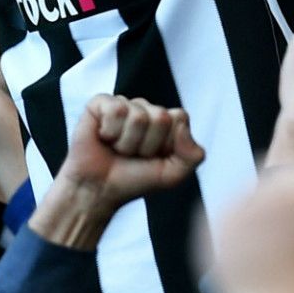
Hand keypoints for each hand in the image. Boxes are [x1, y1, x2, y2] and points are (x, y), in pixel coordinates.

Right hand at [33, 96, 203, 248]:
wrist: (99, 189)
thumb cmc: (134, 180)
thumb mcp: (174, 175)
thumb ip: (193, 154)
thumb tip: (181, 123)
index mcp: (165, 122)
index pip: (179, 117)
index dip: (167, 142)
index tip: (154, 157)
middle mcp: (145, 109)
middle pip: (160, 116)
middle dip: (147, 144)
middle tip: (134, 155)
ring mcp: (123, 104)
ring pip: (137, 115)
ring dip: (127, 142)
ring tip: (118, 149)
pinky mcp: (100, 103)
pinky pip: (115, 109)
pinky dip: (110, 131)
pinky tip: (104, 137)